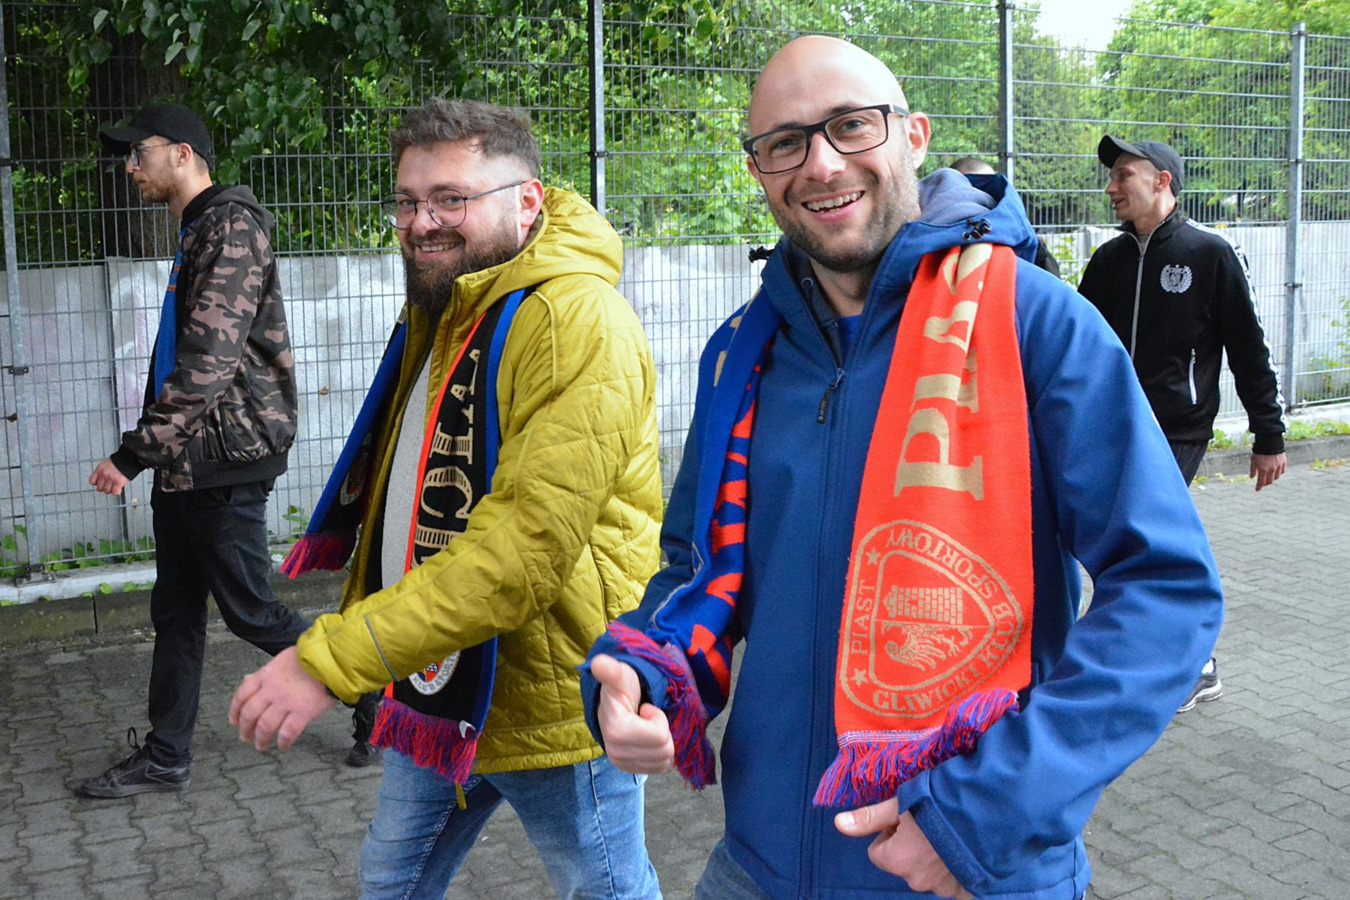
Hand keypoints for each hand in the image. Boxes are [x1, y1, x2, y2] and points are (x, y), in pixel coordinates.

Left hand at [89, 458, 129, 495]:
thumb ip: (102, 472)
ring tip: (115, 487)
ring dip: (111, 490)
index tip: (101, 483)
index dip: (97, 484)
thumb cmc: (119, 461)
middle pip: (99, 488)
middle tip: (109, 486)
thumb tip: (102, 481)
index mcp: (99, 469)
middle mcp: (104, 474)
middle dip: (104, 488)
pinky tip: (119, 489)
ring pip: (107, 491)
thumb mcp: (106, 464)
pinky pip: (115, 492)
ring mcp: (111, 479)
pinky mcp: (119, 482)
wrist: (129, 459)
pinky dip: (117, 492)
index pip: (92, 482)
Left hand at [229, 646, 338, 751]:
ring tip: (261, 746)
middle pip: (250, 714)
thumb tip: (249, 679)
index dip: (235, 710)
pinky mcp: (303, 712)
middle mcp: (272, 690)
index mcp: (266, 675)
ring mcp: (286, 702)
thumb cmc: (312, 657)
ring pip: (265, 727)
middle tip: (246, 738)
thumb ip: (266, 671)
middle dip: (245, 729)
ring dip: (261, 739)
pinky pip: (287, 733)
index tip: (234, 721)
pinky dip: (283, 742)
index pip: (242, 694)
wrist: (334, 658)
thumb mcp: (283, 658)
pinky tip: (283, 746)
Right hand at [591, 653, 673, 774]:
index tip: (644, 707)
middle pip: (664, 751)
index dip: (657, 717)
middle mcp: (616, 753)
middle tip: (645, 717)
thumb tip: (599, 663)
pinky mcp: (630, 770)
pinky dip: (658, 752)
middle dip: (661, 730)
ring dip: (660, 740)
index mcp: (616, 732)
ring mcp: (622, 764)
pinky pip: (660, 767)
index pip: (660, 737)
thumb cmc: (621, 687)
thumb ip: (611, 671)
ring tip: (645, 726)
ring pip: (664, 760)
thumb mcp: (620, 676)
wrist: (612, 704)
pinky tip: (646, 739)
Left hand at [836, 799, 972, 899]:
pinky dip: (956, 868)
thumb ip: (870, 818)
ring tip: (952, 832)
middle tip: (932, 823)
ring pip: (928, 873)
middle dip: (913, 847)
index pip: (878, 853)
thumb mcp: (900, 803)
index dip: (891, 833)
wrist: (991, 813)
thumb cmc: (942, 803)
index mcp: (897, 861)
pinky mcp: (967, 891)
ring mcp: (944, 890)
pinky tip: (965, 848)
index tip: (909, 819)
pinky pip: (953, 882)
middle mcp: (917, 881)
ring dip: (936, 857)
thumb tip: (838, 824)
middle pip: (904, 864)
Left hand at [1250, 452, 1285, 490]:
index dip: (1259, 487)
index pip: (1261, 482)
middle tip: (1262, 483)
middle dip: (1265, 484)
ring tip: (1269, 477)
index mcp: (1263, 470)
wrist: (1269, 442)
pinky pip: (1282, 471)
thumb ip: (1252, 470)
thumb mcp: (1253, 461)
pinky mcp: (1283, 462)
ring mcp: (1278, 466)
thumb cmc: (1259, 451)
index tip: (1257, 490)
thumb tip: (1252, 477)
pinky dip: (1279, 473)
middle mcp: (1271, 470)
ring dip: (1272, 478)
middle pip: (1269, 481)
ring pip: (1276, 477)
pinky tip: (1276, 471)